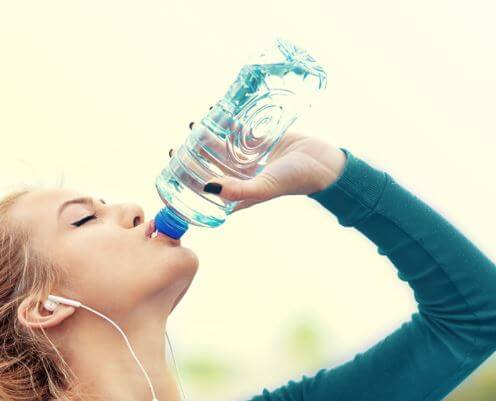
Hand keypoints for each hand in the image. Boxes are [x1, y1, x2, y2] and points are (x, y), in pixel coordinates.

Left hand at [169, 118, 345, 213]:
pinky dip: (227, 122)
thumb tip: (207, 187)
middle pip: (211, 166)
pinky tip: (215, 112)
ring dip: (208, 137)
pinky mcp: (261, 141)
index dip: (188, 183)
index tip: (173, 171)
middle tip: (178, 147)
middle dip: (193, 157)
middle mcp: (242, 177)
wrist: (322, 162)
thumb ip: (236, 190)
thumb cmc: (294, 180)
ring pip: (222, 147)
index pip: (207, 191)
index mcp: (239, 194)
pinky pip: (239, 131)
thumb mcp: (263, 187)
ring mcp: (251, 159)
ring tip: (194, 125)